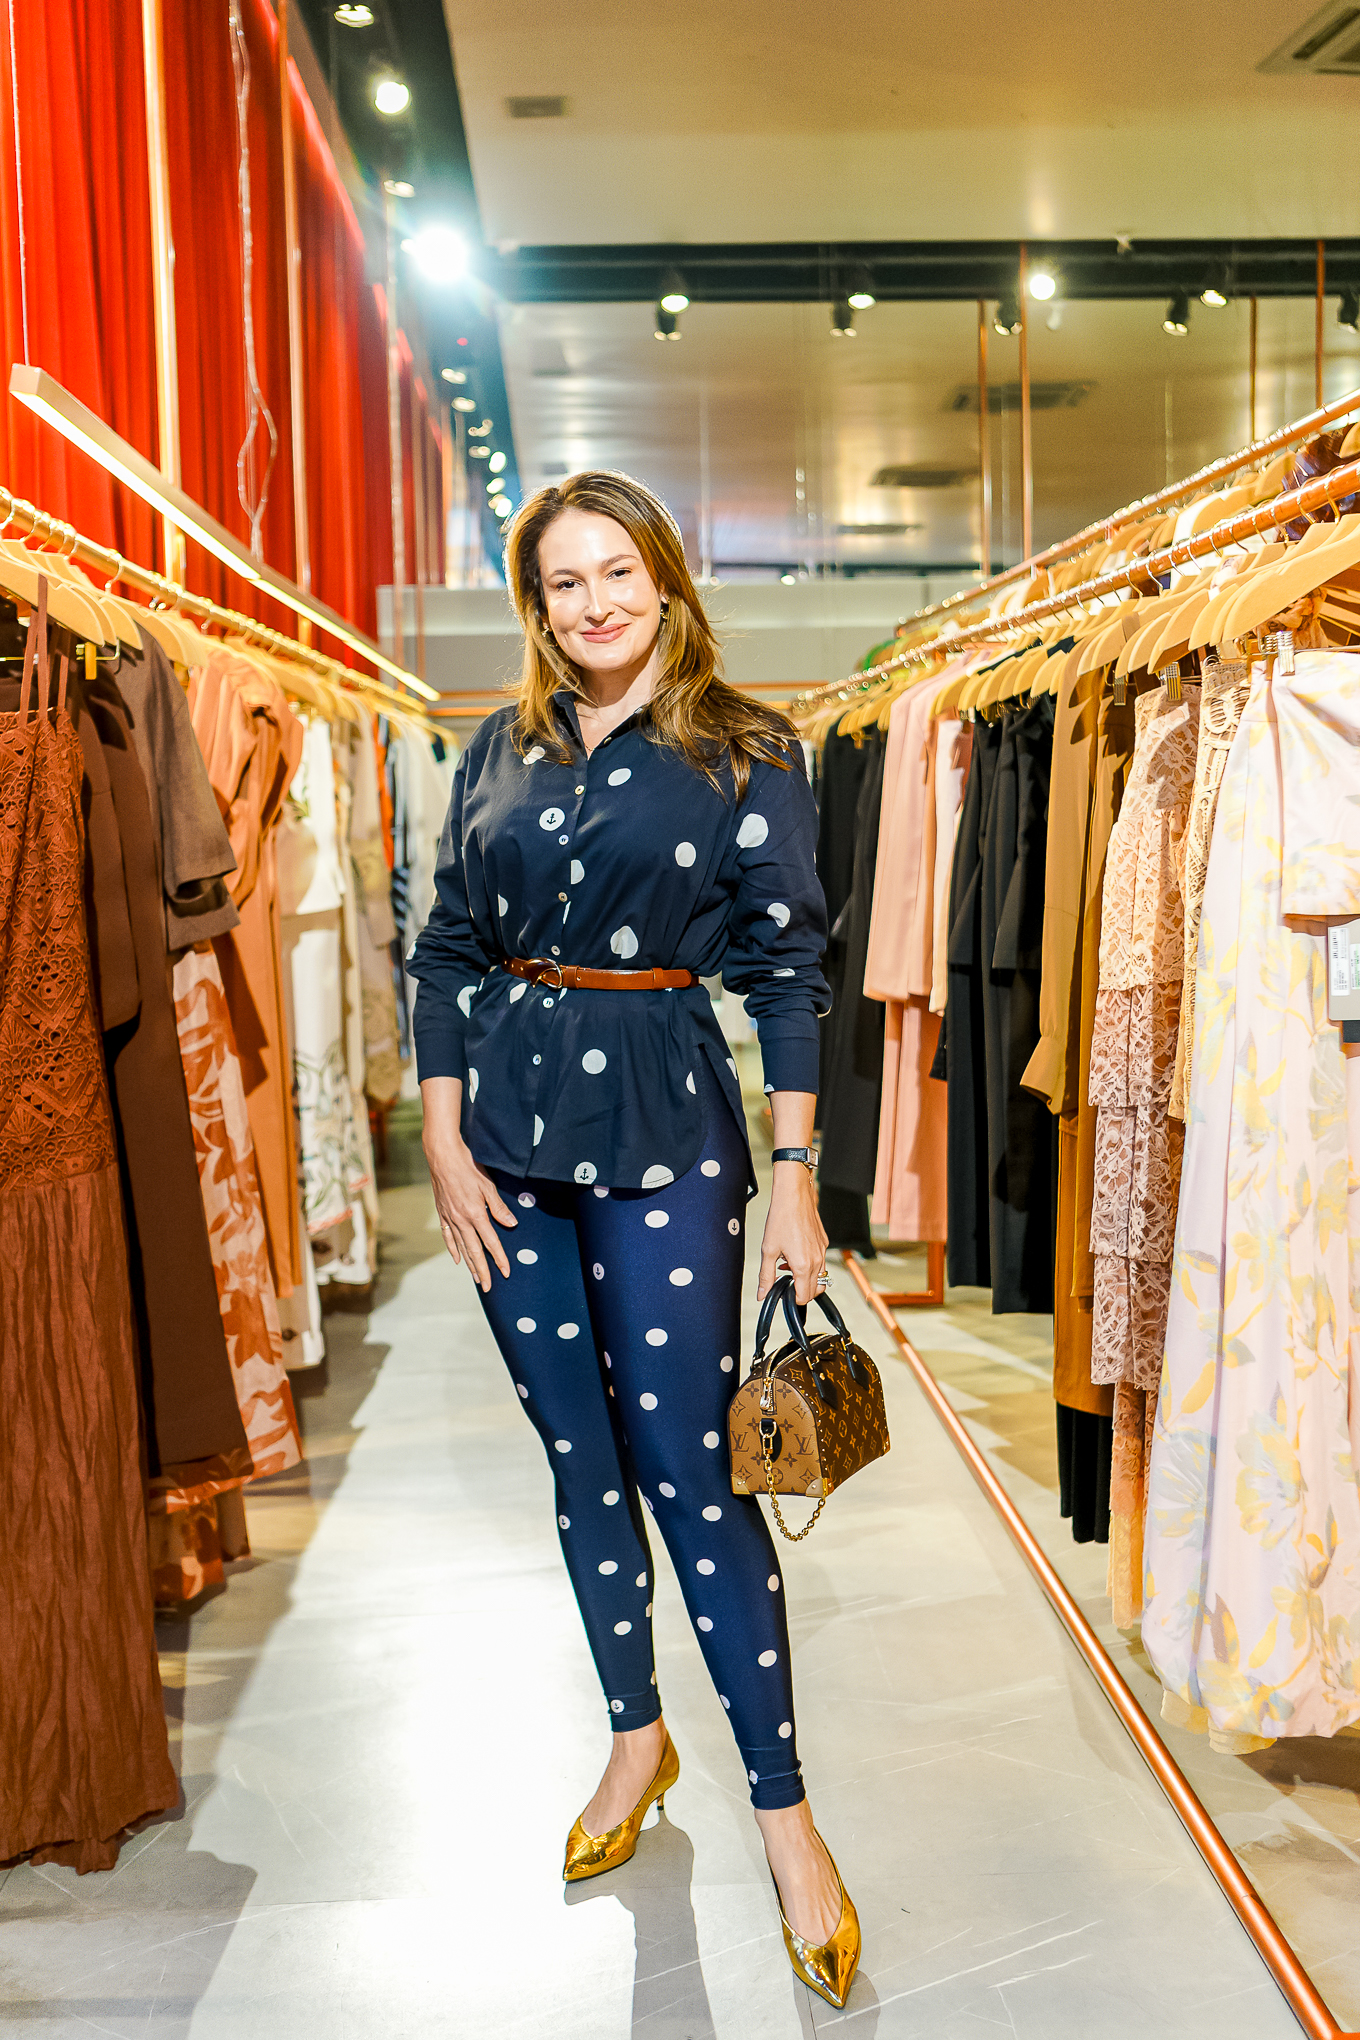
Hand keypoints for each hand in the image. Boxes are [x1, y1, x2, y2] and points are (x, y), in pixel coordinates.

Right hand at [420, 1077, 515, 1290]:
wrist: (442, 1156)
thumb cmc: (468, 1166)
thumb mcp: (488, 1185)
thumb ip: (498, 1207)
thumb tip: (511, 1225)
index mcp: (475, 1214)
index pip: (490, 1242)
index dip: (499, 1258)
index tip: (506, 1272)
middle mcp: (461, 1220)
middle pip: (474, 1251)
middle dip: (483, 1270)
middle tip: (489, 1287)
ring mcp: (449, 1217)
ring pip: (461, 1246)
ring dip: (469, 1264)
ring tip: (476, 1278)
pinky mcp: (442, 1213)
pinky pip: (447, 1235)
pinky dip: (453, 1249)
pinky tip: (457, 1259)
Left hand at [758, 1164, 827, 1305]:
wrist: (794, 1196)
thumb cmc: (782, 1218)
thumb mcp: (768, 1250)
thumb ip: (766, 1276)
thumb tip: (762, 1294)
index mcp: (803, 1265)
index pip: (804, 1296)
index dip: (793, 1299)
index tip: (783, 1294)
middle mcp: (817, 1260)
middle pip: (815, 1290)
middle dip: (801, 1292)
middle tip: (785, 1283)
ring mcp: (823, 1251)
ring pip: (820, 1278)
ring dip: (806, 1279)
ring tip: (788, 1268)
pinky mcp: (824, 1243)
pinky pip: (821, 1262)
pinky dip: (810, 1266)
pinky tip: (794, 1254)